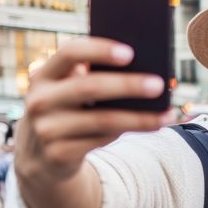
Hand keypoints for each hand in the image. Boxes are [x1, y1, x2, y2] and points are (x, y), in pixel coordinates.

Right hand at [15, 37, 169, 185]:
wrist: (40, 157)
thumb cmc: (67, 112)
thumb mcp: (66, 92)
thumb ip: (90, 77)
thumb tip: (143, 71)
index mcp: (44, 75)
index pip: (69, 53)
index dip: (99, 50)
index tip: (130, 52)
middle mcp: (40, 101)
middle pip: (90, 87)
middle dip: (128, 85)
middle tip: (158, 85)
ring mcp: (46, 130)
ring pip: (103, 120)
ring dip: (140, 117)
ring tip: (167, 114)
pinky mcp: (58, 154)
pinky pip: (101, 141)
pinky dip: (128, 132)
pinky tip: (152, 126)